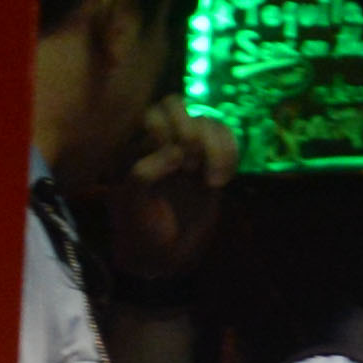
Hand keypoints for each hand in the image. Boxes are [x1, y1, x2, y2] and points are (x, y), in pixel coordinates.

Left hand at [95, 103, 237, 283]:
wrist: (164, 257)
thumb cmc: (140, 229)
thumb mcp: (132, 203)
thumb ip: (144, 171)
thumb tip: (175, 150)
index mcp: (135, 146)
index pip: (153, 112)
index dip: (166, 130)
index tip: (171, 164)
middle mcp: (161, 142)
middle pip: (179, 105)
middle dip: (191, 132)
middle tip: (190, 167)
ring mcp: (188, 151)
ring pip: (208, 120)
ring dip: (216, 148)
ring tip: (212, 182)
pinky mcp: (212, 163)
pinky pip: (227, 139)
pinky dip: (231, 155)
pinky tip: (222, 182)